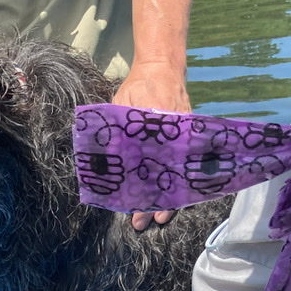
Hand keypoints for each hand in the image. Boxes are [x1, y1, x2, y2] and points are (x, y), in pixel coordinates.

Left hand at [113, 61, 191, 229]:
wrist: (163, 67)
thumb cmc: (138, 87)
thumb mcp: (121, 105)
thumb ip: (115, 130)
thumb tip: (103, 160)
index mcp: (157, 132)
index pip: (151, 172)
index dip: (147, 194)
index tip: (140, 211)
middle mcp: (175, 140)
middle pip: (168, 180)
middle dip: (159, 204)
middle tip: (148, 222)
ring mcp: (184, 141)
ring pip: (179, 177)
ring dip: (171, 199)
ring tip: (161, 218)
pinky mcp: (187, 141)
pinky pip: (185, 167)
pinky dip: (179, 184)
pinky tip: (174, 199)